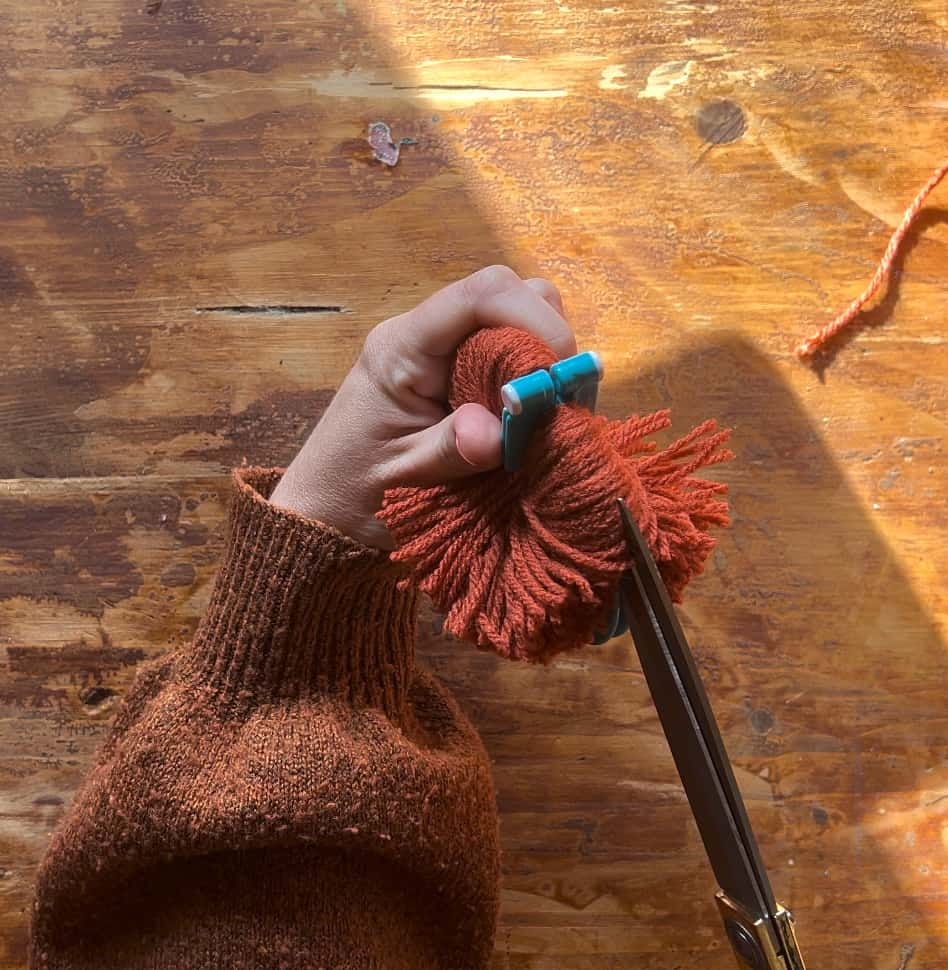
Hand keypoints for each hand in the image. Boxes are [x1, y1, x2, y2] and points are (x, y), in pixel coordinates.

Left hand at [269, 266, 575, 547]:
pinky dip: (531, 376)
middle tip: (561, 395)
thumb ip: (452, 450)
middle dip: (546, 334)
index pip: (477, 296)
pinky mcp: (452, 372)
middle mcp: (422, 335)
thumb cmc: (352, 494)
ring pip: (511, 317)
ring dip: (541, 356)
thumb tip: (502, 432)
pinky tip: (530, 417)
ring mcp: (438, 350)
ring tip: (547, 410)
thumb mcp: (404, 478)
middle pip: (503, 293)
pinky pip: (504, 350)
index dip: (533, 319)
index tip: (562, 371)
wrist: (323, 512)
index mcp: (401, 348)